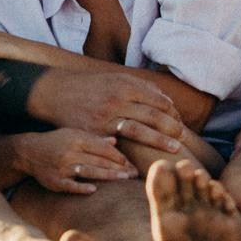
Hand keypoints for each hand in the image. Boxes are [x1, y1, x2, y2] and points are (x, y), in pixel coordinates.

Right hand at [12, 129, 136, 194]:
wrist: (28, 151)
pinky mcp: (55, 181)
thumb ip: (94, 139)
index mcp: (77, 138)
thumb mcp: (73, 134)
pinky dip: (82, 187)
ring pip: (89, 171)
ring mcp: (62, 166)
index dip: (119, 156)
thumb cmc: (56, 141)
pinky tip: (94, 189)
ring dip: (107, 175)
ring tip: (123, 179)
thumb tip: (116, 140)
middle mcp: (71, 151)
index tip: (131, 163)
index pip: (103, 147)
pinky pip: (70, 185)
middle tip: (134, 174)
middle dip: (118, 167)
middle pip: (99, 160)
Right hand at [26, 67, 182, 153]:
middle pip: (152, 116)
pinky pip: (116, 145)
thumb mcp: (115, 79)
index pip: (157, 100)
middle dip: (171, 128)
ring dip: (158, 142)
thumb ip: (141, 87)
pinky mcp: (93, 132)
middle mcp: (116, 100)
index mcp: (124, 85)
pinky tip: (143, 161)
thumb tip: (166, 99)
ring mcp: (104, 117)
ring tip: (174, 150)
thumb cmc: (92, 87)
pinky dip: (132, 154)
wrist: (57, 93)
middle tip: (183, 138)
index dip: (172, 112)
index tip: (180, 121)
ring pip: (138, 131)